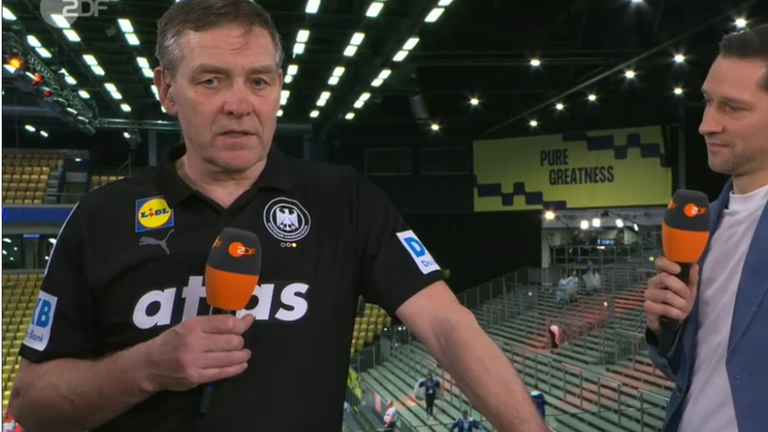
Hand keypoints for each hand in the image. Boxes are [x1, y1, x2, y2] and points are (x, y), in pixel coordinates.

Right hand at [140, 314, 254, 391]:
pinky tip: (241, 365)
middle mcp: (194, 343)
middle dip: (240, 342)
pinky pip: (222, 373)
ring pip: (229, 358)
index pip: (226, 323)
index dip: (241, 325)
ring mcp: (195, 362)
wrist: (149, 365)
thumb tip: (247, 319)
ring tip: (244, 354)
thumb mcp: (190, 325)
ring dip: (242, 355)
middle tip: (240, 342)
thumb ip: (216, 323)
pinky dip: (236, 369)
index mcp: (193, 326)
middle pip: (231, 341)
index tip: (244, 325)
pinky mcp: (196, 378)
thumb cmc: (172, 341)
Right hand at [644, 257, 698, 336]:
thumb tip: (694, 265)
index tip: (678, 270)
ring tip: (684, 308)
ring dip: (680, 303)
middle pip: (664, 278)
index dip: (667, 264)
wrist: (672, 322)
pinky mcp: (648, 307)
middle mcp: (653, 282)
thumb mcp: (690, 290)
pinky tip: (679, 315)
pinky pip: (664, 308)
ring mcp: (649, 294)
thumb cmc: (680, 302)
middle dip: (681, 288)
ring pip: (666, 294)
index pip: (659, 262)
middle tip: (687, 296)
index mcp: (663, 274)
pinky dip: (676, 312)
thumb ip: (692, 279)